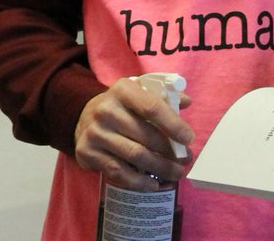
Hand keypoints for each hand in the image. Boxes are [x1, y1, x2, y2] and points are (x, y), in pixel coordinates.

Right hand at [74, 77, 193, 189]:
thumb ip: (163, 96)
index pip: (151, 107)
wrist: (84, 118)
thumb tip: (186, 101)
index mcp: (122, 90)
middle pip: (146, 135)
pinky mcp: (87, 152)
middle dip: (170, 151)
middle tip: (185, 160)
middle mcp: (106, 110)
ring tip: (175, 173)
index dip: (173, 124)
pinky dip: (139, 181)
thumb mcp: (138, 94)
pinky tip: (153, 184)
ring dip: (160, 168)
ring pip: (135, 156)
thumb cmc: (121, 107)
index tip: (188, 139)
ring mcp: (95, 132)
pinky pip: (118, 172)